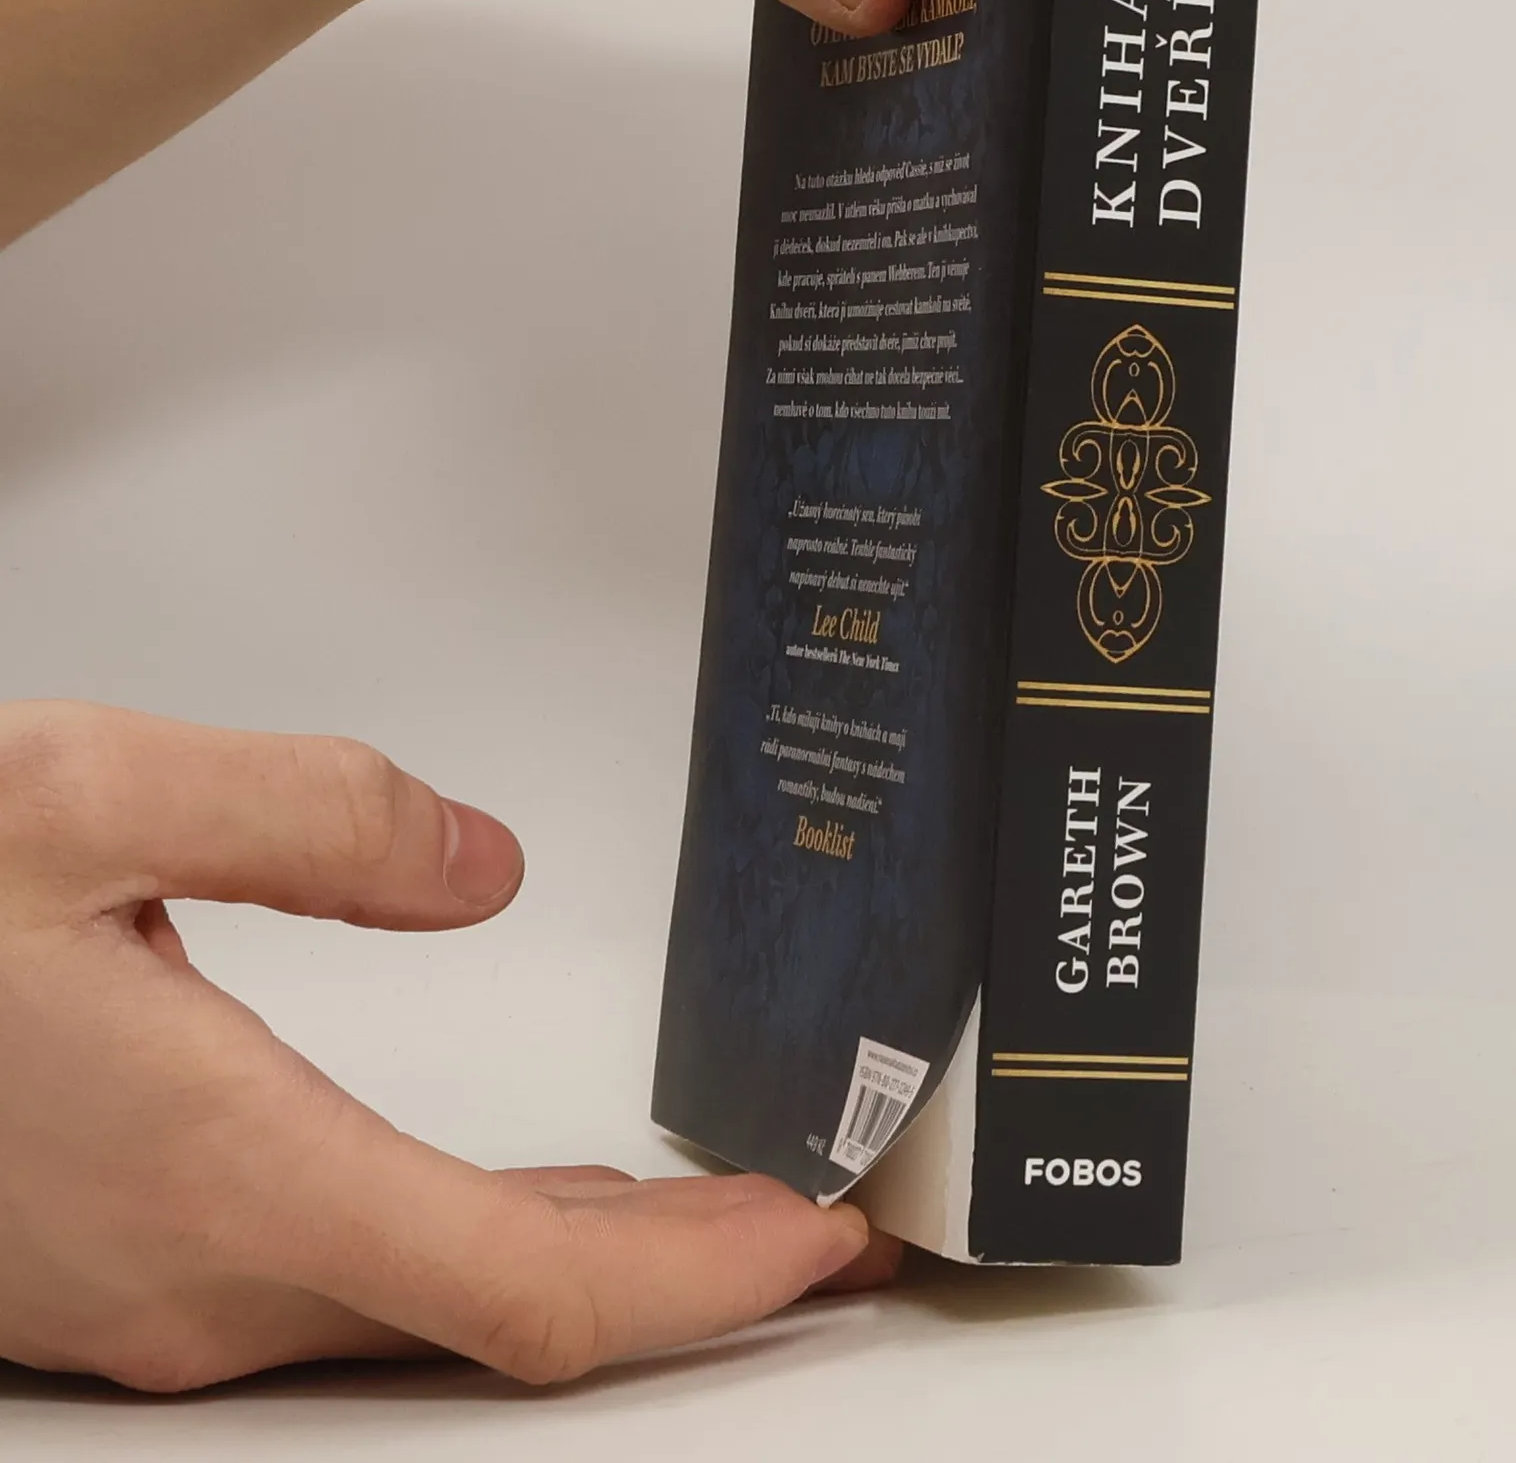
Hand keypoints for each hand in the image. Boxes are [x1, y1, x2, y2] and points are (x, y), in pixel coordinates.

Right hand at [0, 702, 894, 1391]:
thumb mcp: (87, 797)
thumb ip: (313, 818)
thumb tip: (483, 868)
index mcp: (231, 1179)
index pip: (533, 1295)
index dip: (705, 1280)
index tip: (826, 1239)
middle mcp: (209, 1278)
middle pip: (510, 1319)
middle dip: (688, 1279)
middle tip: (822, 1223)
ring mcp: (160, 1293)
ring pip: (434, 1304)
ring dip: (593, 1262)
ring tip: (718, 1210)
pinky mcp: (126, 1262)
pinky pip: (361, 1278)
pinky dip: (485, 1245)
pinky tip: (530, 1197)